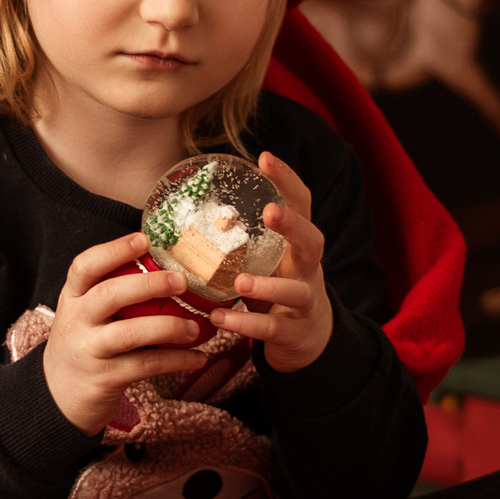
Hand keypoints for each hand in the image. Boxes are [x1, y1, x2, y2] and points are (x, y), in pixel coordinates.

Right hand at [43, 231, 206, 434]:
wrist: (58, 396)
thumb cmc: (83, 345)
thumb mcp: (84, 315)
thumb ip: (111, 294)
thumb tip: (166, 268)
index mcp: (72, 298)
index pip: (85, 266)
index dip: (114, 250)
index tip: (144, 239)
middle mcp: (76, 321)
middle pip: (109, 294)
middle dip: (149, 284)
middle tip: (181, 281)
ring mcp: (89, 350)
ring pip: (130, 333)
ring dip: (168, 326)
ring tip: (196, 327)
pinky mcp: (105, 378)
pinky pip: (146, 365)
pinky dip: (176, 360)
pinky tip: (197, 357)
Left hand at [209, 153, 333, 372]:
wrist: (308, 340)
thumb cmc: (276, 291)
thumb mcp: (263, 261)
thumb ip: (238, 239)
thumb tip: (187, 209)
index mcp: (296, 245)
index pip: (300, 205)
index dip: (287, 181)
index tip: (265, 157)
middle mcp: (306, 269)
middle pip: (312, 242)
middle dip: (293, 225)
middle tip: (271, 211)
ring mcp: (304, 302)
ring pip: (296, 290)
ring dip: (268, 285)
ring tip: (239, 282)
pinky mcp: (294, 332)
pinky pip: (273, 327)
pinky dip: (247, 323)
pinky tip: (221, 318)